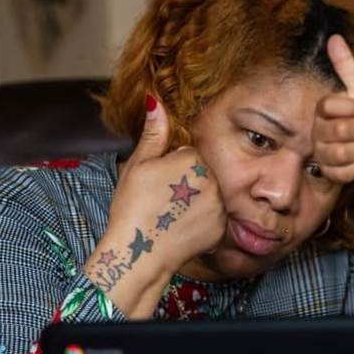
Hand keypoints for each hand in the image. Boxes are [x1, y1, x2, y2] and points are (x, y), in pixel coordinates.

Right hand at [91, 96, 225, 287]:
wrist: (138, 253)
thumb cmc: (132, 208)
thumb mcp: (138, 165)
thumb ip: (154, 133)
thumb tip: (156, 100)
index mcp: (194, 160)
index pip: (188, 154)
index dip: (170, 167)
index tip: (157, 182)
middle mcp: (213, 181)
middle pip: (202, 174)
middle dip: (185, 183)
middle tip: (162, 200)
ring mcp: (220, 207)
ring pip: (209, 195)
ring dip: (195, 202)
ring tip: (171, 215)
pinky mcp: (221, 229)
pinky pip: (214, 218)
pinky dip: (201, 223)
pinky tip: (181, 228)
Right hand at [313, 34, 353, 183]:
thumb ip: (347, 65)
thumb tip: (334, 37)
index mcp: (323, 110)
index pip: (328, 106)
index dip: (353, 107)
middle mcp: (318, 131)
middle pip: (337, 130)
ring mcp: (323, 154)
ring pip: (341, 152)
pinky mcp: (332, 173)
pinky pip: (344, 170)